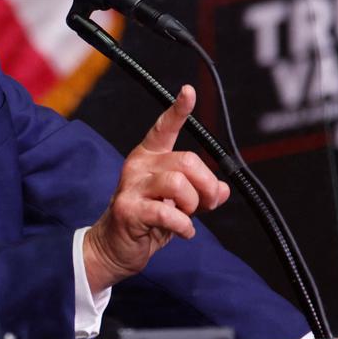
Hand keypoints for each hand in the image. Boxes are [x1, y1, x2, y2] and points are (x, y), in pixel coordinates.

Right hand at [82, 85, 230, 291]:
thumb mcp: (179, 203)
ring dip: (193, 205)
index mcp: (150, 155)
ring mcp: (131, 186)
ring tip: (187, 217)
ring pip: (178, 183)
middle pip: (187, 161)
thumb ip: (201, 192)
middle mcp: (139, 164)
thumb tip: (223, 189)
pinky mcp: (129, 209)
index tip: (189, 91)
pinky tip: (182, 231)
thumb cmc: (147, 220)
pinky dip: (184, 225)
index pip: (165, 127)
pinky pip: (168, 212)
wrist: (114, 247)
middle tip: (207, 204)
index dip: (178, 110)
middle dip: (206, 185)